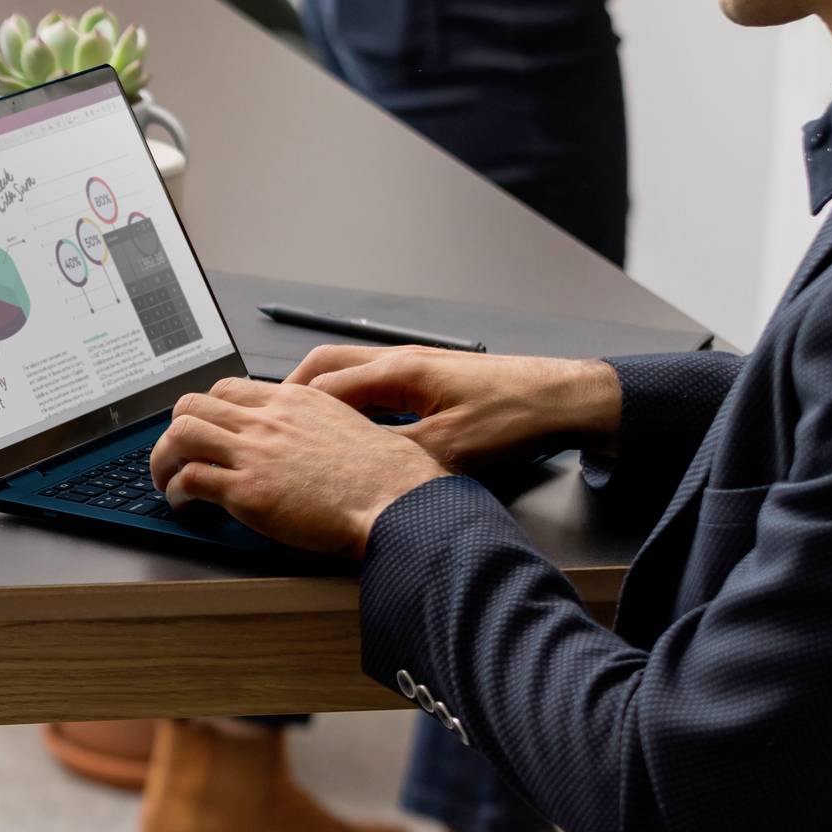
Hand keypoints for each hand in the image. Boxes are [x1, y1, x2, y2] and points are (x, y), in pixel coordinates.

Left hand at [147, 376, 449, 558]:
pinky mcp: (247, 491)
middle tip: (176, 453)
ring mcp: (255, 453)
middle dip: (177, 429)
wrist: (397, 502)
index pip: (231, 389)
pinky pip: (189, 479)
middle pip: (195, 404)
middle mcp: (270, 419)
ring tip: (166, 479)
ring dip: (163, 458)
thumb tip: (315, 442)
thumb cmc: (390, 476)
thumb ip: (323, 425)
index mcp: (296, 401)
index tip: (208, 431)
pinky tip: (182, 504)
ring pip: (181, 433)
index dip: (210, 410)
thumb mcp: (355, 428)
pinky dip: (175, 491)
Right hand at [287, 346, 620, 472]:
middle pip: (327, 366)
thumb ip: (392, 456)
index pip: (323, 385)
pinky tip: (356, 429)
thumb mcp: (447, 450)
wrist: (564, 400)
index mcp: (399, 371)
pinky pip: (376, 384)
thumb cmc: (515, 418)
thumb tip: (348, 472)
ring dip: (324, 397)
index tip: (266, 431)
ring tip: (304, 427)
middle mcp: (402, 360)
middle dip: (293, 393)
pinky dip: (354, 403)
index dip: (289, 410)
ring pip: (351, 373)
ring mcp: (418, 366)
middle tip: (270, 421)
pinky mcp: (434, 379)